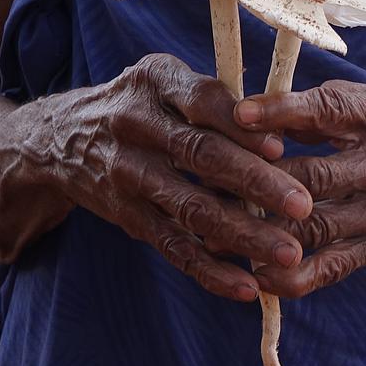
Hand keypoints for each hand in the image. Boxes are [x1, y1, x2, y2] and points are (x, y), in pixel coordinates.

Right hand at [47, 53, 312, 300]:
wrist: (63, 139)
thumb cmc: (140, 103)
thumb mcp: (165, 79)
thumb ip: (213, 97)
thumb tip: (279, 129)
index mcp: (154, 81)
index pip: (201, 100)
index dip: (240, 125)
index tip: (280, 146)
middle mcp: (137, 126)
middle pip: (201, 156)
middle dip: (255, 183)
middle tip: (302, 205)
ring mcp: (130, 175)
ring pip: (191, 209)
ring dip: (243, 234)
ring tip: (288, 252)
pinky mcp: (129, 217)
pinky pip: (173, 247)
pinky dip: (210, 270)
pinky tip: (246, 286)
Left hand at [234, 81, 365, 296]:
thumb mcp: (363, 99)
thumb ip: (314, 109)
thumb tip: (251, 115)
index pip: (329, 112)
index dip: (281, 113)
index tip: (237, 115)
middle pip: (318, 176)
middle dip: (259, 181)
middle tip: (210, 183)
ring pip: (319, 226)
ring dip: (265, 231)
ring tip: (217, 232)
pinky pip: (334, 267)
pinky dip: (293, 275)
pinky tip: (257, 272)